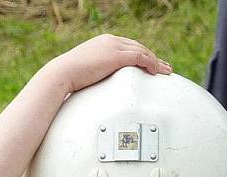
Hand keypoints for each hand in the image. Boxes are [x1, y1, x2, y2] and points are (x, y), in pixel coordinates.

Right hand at [44, 34, 171, 96]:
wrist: (61, 74)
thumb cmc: (66, 77)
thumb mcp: (82, 72)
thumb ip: (92, 73)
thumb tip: (91, 85)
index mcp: (102, 42)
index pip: (126, 46)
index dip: (140, 54)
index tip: (147, 64)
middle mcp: (110, 40)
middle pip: (137, 47)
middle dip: (151, 57)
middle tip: (162, 67)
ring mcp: (114, 46)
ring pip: (142, 51)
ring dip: (156, 62)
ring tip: (165, 71)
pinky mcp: (117, 56)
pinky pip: (140, 58)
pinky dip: (151, 64)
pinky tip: (156, 72)